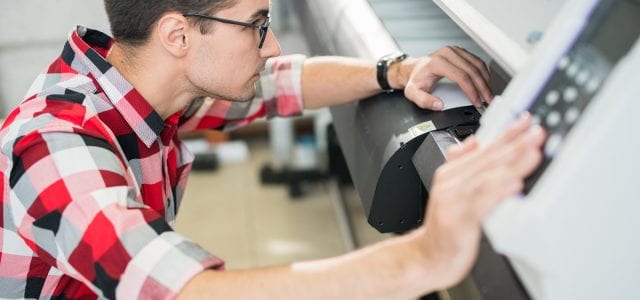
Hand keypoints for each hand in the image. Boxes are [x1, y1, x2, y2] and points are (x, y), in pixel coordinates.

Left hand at [397, 46, 492, 109]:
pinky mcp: (461, 52)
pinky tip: (485, 83)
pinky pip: (477, 61)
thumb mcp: (413, 93)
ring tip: (488, 93)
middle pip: (472, 70)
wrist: (414, 69)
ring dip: (485, 80)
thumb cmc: (416, 79)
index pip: (461, 76)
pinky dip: (483, 73)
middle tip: (487, 99)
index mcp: (437, 62)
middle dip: (482, 87)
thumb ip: (424, 101)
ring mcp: (455, 51)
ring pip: (477, 64)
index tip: (476, 101)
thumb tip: (439, 104)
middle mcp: (447, 53)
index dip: (471, 90)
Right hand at [416, 114, 544, 288]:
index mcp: (452, 173)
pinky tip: (514, 185)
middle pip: (488, 160)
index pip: (485, 149)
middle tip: (536, 132)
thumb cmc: (444, 228)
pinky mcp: (458, 221)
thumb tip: (473, 141)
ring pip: (487, 178)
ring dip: (511, 164)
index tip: (527, 121)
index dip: (507, 133)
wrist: (426, 258)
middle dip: (515, 144)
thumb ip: (460, 163)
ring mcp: (454, 201)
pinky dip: (498, 192)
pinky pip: (481, 204)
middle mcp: (452, 184)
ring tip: (532, 153)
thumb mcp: (448, 189)